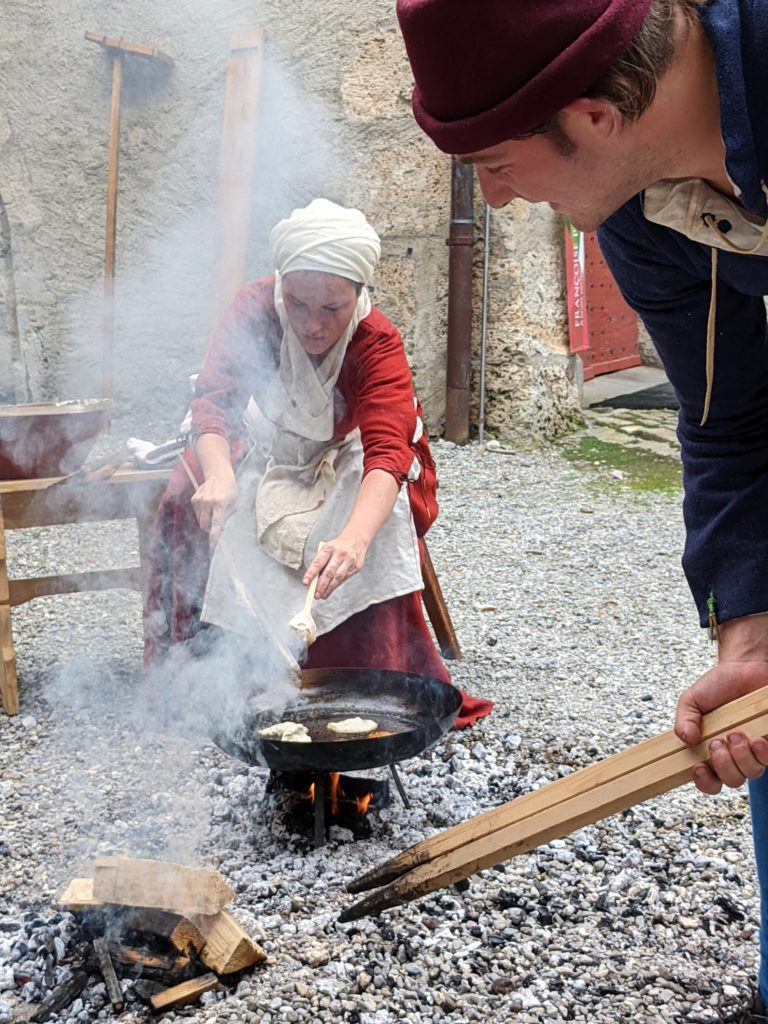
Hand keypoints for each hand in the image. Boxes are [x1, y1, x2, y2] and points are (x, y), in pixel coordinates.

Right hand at [190, 470, 237, 547]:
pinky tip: (208, 506)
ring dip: (207, 522)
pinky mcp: (194, 499)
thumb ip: (227, 516)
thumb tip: (220, 528)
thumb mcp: (234, 502)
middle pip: (205, 525)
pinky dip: (203, 515)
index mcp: (220, 503)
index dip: (214, 535)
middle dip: (210, 530)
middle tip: (216, 527)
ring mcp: (199, 500)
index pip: (216, 523)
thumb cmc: (229, 489)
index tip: (212, 544)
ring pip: (201, 520)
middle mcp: (208, 502)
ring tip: (214, 511)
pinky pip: (197, 514)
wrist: (218, 474)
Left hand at [302, 533, 366, 598]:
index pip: (318, 563)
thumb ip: (321, 562)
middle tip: (315, 595)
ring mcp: (349, 561)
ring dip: (329, 589)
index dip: (311, 573)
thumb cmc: (337, 546)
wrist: (355, 539)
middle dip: (321, 586)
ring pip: (338, 578)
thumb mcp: (327, 549)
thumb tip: (313, 579)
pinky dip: (336, 585)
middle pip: (329, 573)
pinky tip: (330, 590)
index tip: (305, 582)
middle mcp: (339, 554)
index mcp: (329, 548)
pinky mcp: (356, 567)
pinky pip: (345, 578)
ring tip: (322, 595)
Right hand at [675, 614, 767, 793]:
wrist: (745, 667)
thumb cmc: (718, 685)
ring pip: (751, 773)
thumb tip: (685, 738)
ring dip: (742, 757)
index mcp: (711, 750)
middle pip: (731, 780)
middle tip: (718, 742)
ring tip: (737, 733)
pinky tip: (757, 739)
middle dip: (723, 765)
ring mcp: (754, 751)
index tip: (699, 768)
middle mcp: (734, 755)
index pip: (709, 780)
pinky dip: (763, 753)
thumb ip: (684, 719)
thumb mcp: (691, 700)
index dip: (704, 781)